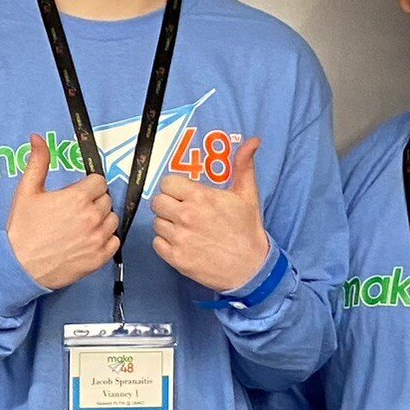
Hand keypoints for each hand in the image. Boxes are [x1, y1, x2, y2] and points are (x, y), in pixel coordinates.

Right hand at [6, 134, 117, 290]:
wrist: (20, 267)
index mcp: (77, 198)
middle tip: (75, 212)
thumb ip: (38, 163)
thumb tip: (38, 138)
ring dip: (101, 220)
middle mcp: (92, 217)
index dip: (88, 186)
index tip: (77, 194)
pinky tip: (88, 240)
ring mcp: (98, 239)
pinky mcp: (99, 258)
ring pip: (113, 220)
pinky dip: (105, 240)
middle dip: (94, 202)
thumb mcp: (27, 192)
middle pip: (107, 200)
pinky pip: (115, 242)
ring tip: (81, 226)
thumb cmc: (23, 230)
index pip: (99, 181)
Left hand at [151, 137, 271, 294]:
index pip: (167, 183)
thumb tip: (252, 141)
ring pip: (157, 222)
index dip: (174, 188)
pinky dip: (166, 243)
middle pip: (157, 202)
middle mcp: (186, 216)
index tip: (183, 194)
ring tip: (185, 228)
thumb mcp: (248, 195)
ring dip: (168, 224)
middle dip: (168, 204)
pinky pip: (157, 243)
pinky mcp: (175, 258)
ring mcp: (179, 238)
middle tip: (182, 211)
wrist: (251, 268)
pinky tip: (182, 242)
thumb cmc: (248, 230)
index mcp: (200, 197)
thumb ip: (244, 166)